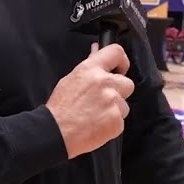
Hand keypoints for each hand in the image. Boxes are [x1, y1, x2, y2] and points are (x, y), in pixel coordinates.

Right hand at [45, 42, 134, 158]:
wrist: (56, 132)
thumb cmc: (60, 108)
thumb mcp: (71, 80)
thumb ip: (90, 66)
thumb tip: (96, 51)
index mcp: (91, 69)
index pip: (116, 52)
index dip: (122, 61)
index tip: (120, 69)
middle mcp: (104, 83)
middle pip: (128, 83)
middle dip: (119, 92)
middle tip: (103, 101)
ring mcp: (112, 102)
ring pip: (124, 105)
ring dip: (114, 110)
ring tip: (96, 115)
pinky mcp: (116, 120)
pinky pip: (121, 121)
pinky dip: (111, 125)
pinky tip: (97, 125)